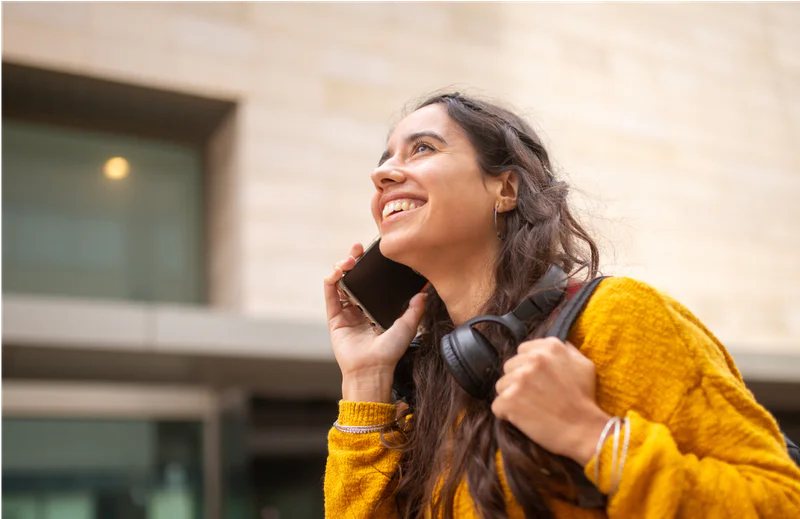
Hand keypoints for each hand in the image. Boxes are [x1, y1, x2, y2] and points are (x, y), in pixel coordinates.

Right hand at [324, 242, 426, 402]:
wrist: (373, 368)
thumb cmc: (389, 352)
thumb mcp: (407, 326)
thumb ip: (415, 309)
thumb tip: (424, 293)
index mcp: (374, 308)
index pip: (370, 282)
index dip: (369, 267)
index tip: (373, 254)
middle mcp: (358, 308)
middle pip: (353, 278)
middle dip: (354, 261)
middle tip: (357, 249)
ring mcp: (345, 312)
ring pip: (339, 282)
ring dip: (341, 267)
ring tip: (348, 260)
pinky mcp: (334, 317)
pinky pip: (330, 294)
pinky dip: (331, 280)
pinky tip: (337, 271)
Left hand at [491, 337, 609, 465]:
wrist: (584, 429)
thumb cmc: (584, 399)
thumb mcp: (584, 364)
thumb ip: (567, 350)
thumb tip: (555, 343)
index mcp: (549, 347)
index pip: (522, 350)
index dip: (528, 366)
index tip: (538, 380)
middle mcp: (533, 359)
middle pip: (509, 367)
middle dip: (518, 380)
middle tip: (535, 395)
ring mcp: (519, 379)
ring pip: (501, 386)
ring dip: (511, 397)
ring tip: (530, 407)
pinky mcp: (509, 400)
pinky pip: (497, 405)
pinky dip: (506, 414)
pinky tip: (522, 418)